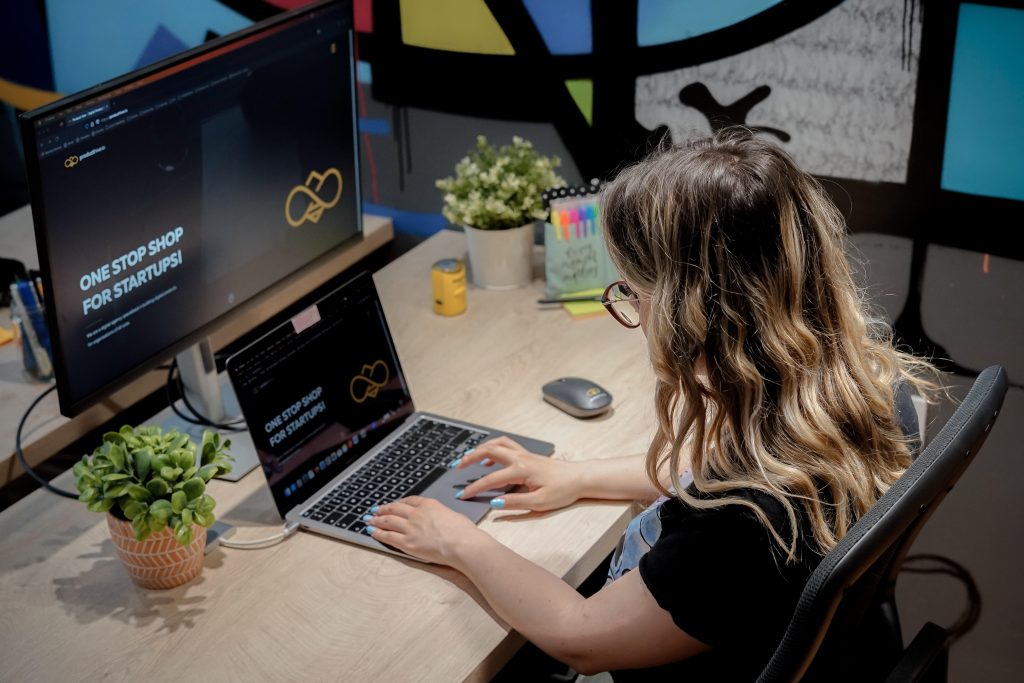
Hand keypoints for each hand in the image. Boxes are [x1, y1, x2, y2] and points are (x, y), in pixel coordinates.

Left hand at [366, 496, 490, 566]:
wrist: (462, 544)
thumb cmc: (464, 531)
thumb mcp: (454, 515)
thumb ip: (442, 516)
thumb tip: (441, 520)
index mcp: (429, 505)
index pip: (410, 501)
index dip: (400, 502)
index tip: (394, 504)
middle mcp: (417, 514)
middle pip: (396, 509)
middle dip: (384, 509)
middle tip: (376, 510)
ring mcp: (411, 528)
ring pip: (389, 521)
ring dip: (378, 520)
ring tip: (370, 520)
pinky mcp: (408, 543)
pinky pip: (389, 537)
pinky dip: (379, 533)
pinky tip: (373, 532)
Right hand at [453, 436, 582, 511]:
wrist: (579, 478)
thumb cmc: (562, 491)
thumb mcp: (539, 503)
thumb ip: (515, 503)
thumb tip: (494, 502)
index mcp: (521, 470)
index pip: (490, 479)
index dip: (474, 488)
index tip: (462, 495)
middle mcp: (520, 458)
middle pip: (489, 450)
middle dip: (470, 457)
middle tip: (458, 466)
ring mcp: (524, 454)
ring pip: (497, 443)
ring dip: (481, 448)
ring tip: (470, 458)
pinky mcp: (528, 455)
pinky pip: (506, 445)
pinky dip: (494, 448)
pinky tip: (490, 460)